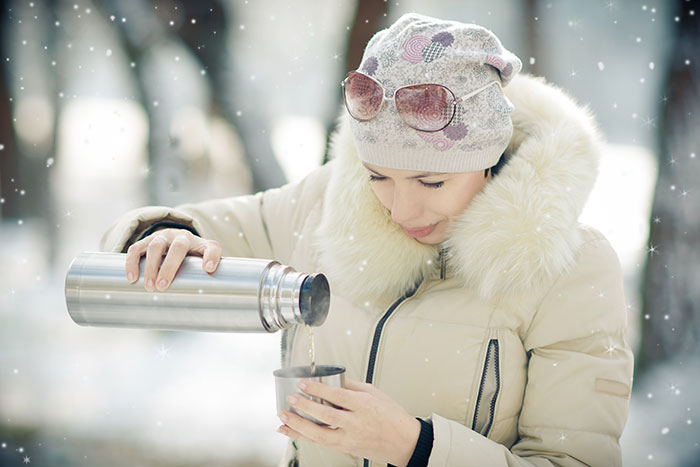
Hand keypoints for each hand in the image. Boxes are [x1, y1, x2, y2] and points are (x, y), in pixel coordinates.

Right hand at [125, 228, 221, 290]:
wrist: (176, 240)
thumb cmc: (192, 255)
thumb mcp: (203, 259)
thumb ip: (209, 268)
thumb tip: (208, 281)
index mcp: (200, 243)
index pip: (211, 247)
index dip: (211, 257)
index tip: (209, 269)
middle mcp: (181, 236)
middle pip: (177, 247)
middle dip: (169, 267)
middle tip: (163, 287)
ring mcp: (162, 237)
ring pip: (155, 247)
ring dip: (151, 267)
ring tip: (149, 287)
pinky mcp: (146, 241)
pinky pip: (136, 249)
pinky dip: (132, 263)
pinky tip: (132, 279)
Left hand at [277, 378, 420, 466]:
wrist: (404, 442)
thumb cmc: (392, 416)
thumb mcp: (375, 393)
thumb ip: (352, 386)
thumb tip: (333, 378)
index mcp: (364, 406)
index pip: (337, 396)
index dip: (317, 389)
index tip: (303, 383)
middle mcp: (356, 423)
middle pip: (326, 416)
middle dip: (305, 407)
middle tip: (290, 398)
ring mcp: (350, 438)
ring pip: (319, 434)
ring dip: (298, 425)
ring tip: (283, 415)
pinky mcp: (345, 448)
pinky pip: (320, 442)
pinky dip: (302, 436)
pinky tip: (289, 430)